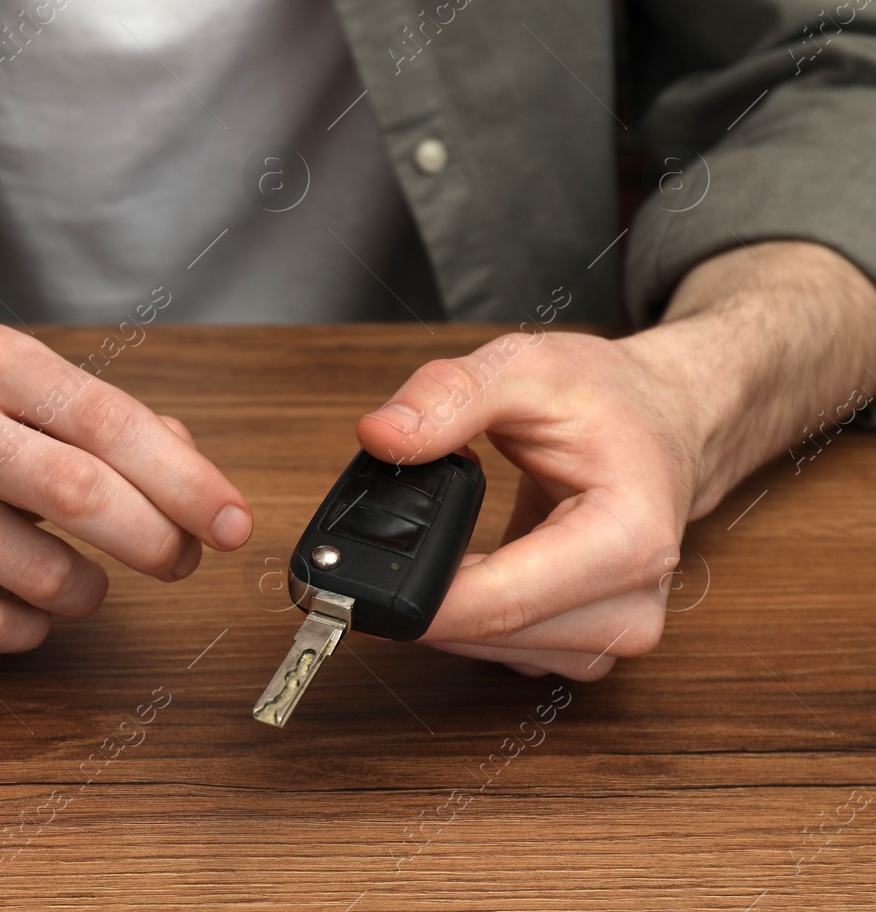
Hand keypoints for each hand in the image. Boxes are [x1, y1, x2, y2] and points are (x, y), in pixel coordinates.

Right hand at [0, 322, 252, 651]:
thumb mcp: (33, 398)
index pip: (107, 420)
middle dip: (155, 540)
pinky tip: (23, 604)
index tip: (234, 525)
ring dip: (90, 592)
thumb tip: (199, 483)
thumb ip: (122, 429)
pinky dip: (32, 628)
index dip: (185, 481)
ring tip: (81, 578)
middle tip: (181, 561)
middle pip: (80, 493)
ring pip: (42, 575)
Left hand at [356, 241, 875, 680]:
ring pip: (490, 650)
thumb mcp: (526, 368)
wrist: (668, 423)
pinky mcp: (586, 645)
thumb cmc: (611, 399)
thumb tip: (380, 436)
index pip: (500, 603)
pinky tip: (465, 564)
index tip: (350, 581)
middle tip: (383, 538)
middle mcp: (630, 606)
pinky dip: (468, 612)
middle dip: (421, 595)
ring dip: (445, 606)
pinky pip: (502, 648)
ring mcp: (612, 636)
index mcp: (627, 540)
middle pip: (489, 633)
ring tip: (439, 537)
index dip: (414, 600)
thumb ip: (449, 398)